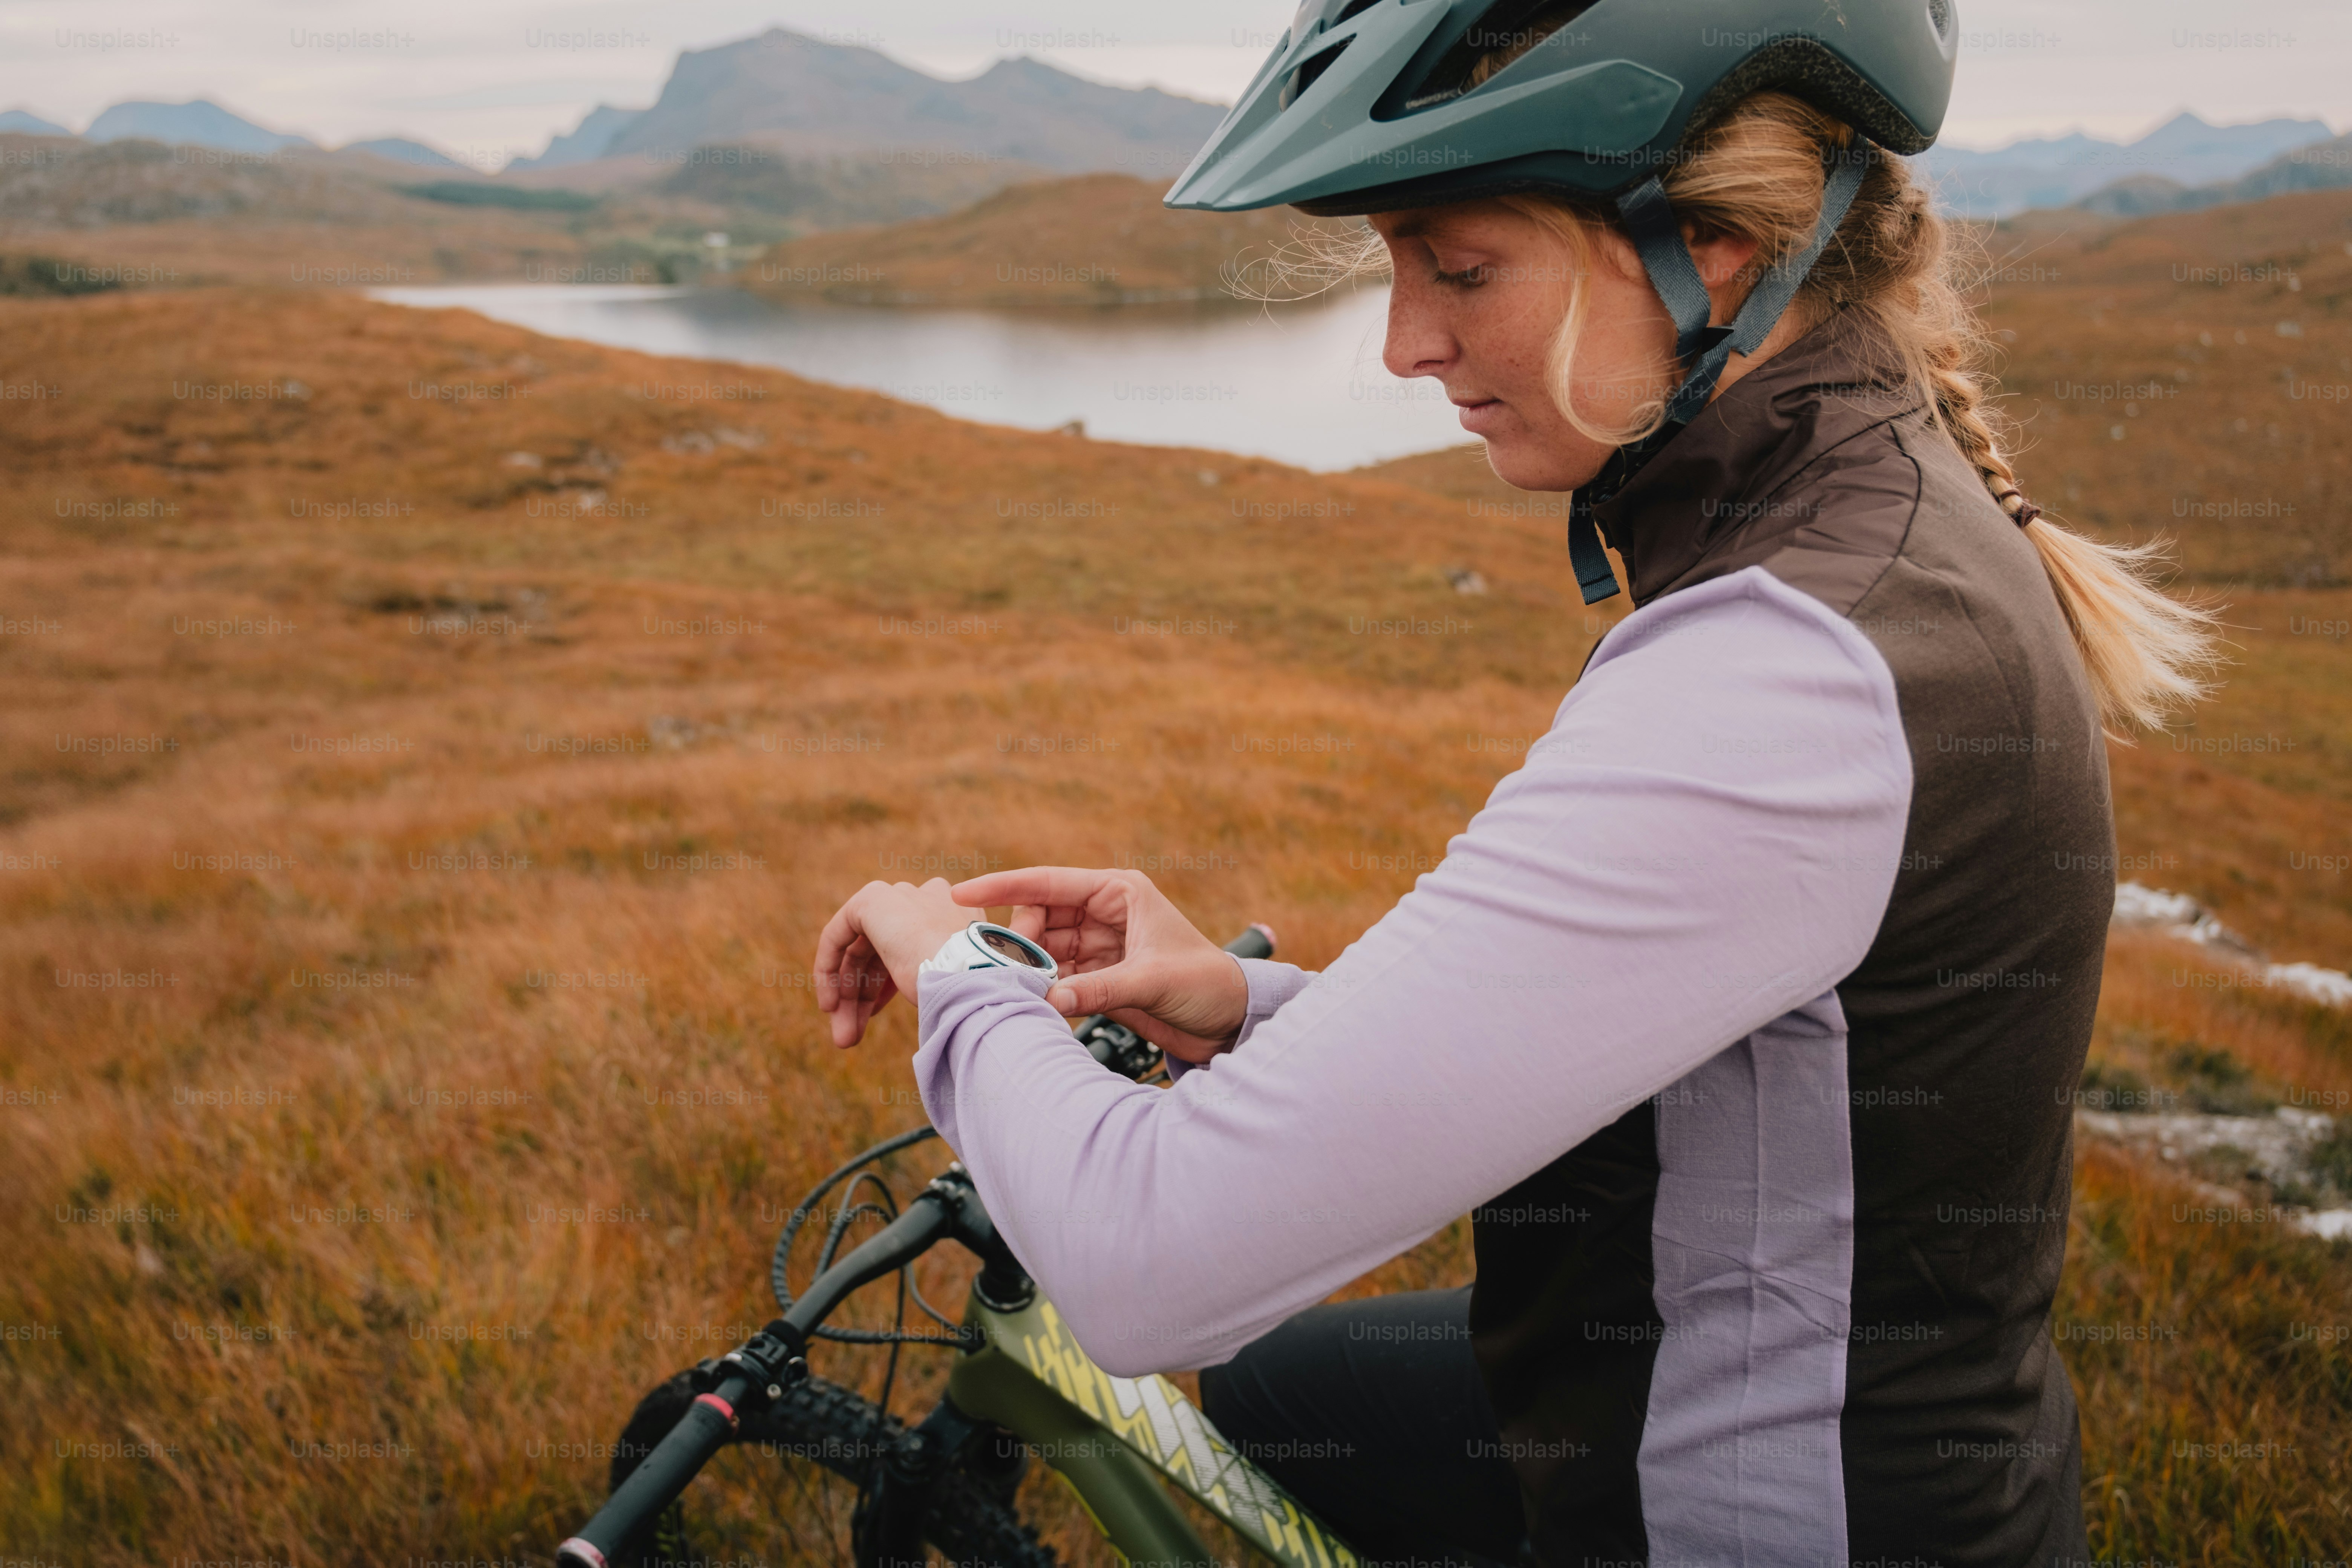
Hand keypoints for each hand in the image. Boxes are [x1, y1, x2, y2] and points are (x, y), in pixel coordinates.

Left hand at [812, 878, 973, 1047]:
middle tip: (852, 1036)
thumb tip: (915, 988)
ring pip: (860, 950)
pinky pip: (839, 934)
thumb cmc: (965, 987)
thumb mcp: (947, 980)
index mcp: (950, 913)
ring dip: (850, 996)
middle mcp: (924, 897)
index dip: (885, 985)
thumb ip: (927, 974)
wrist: (967, 972)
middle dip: (864, 996)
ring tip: (845, 1037)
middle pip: (879, 951)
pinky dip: (829, 969)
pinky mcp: (872, 899)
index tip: (875, 1013)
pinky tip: (830, 1005)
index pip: (906, 948)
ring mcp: (898, 895)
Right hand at [951, 867, 1251, 1063]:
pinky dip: (1044, 991)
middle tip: (1011, 971)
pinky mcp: (1097, 978)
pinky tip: (1039, 1004)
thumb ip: (1099, 989)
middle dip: (1019, 941)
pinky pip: (1056, 979)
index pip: (1048, 882)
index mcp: (1119, 892)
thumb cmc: (1207, 984)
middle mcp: (1104, 913)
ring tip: (1022, 990)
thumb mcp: (1154, 980)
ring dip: (1030, 970)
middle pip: (1038, 917)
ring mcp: (1098, 946)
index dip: (1002, 885)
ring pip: (1043, 951)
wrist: (1231, 1020)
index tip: (961, 893)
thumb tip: (1047, 1001)